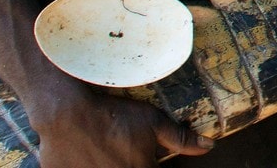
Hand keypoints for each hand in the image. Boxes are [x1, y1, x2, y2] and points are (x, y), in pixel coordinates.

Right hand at [29, 84, 212, 167]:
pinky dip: (88, 166)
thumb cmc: (113, 116)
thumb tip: (208, 146)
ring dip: (110, 164)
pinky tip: (87, 156)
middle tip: (121, 149)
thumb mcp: (153, 123)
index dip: (152, 164)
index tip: (143, 154)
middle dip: (130, 163)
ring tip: (105, 151)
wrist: (67, 114)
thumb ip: (181, 139)